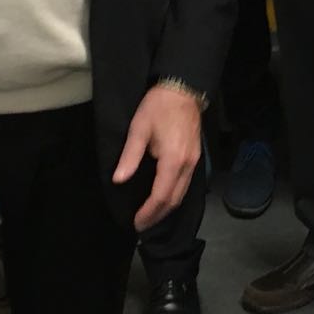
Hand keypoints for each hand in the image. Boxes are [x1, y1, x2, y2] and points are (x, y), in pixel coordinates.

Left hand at [112, 84, 202, 231]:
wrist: (182, 89)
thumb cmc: (158, 107)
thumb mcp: (139, 129)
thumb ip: (130, 156)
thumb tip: (118, 180)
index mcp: (173, 160)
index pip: (161, 196)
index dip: (149, 212)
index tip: (136, 222)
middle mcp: (187, 165)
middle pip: (174, 200)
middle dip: (157, 215)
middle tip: (140, 225)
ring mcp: (194, 161)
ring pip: (182, 194)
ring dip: (166, 208)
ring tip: (150, 215)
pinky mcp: (195, 157)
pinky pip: (185, 184)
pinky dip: (173, 196)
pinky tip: (162, 197)